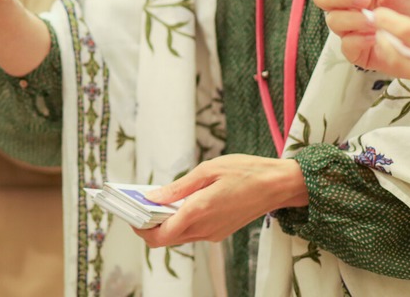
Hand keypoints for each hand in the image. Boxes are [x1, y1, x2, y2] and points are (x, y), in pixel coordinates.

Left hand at [134, 155, 307, 246]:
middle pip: (166, 239)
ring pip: (179, 236)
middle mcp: (205, 229)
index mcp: (199, 212)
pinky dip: (180, 221)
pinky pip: (193, 232)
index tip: (130, 214)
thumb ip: (178, 187)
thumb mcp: (207, 170)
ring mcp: (213, 233)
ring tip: (154, 201)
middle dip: (148, 226)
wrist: (279, 185)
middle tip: (138, 206)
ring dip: (164, 223)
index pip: (160, 235)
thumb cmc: (245, 172)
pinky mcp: (220, 231)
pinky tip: (176, 204)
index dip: (141, 229)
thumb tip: (152, 197)